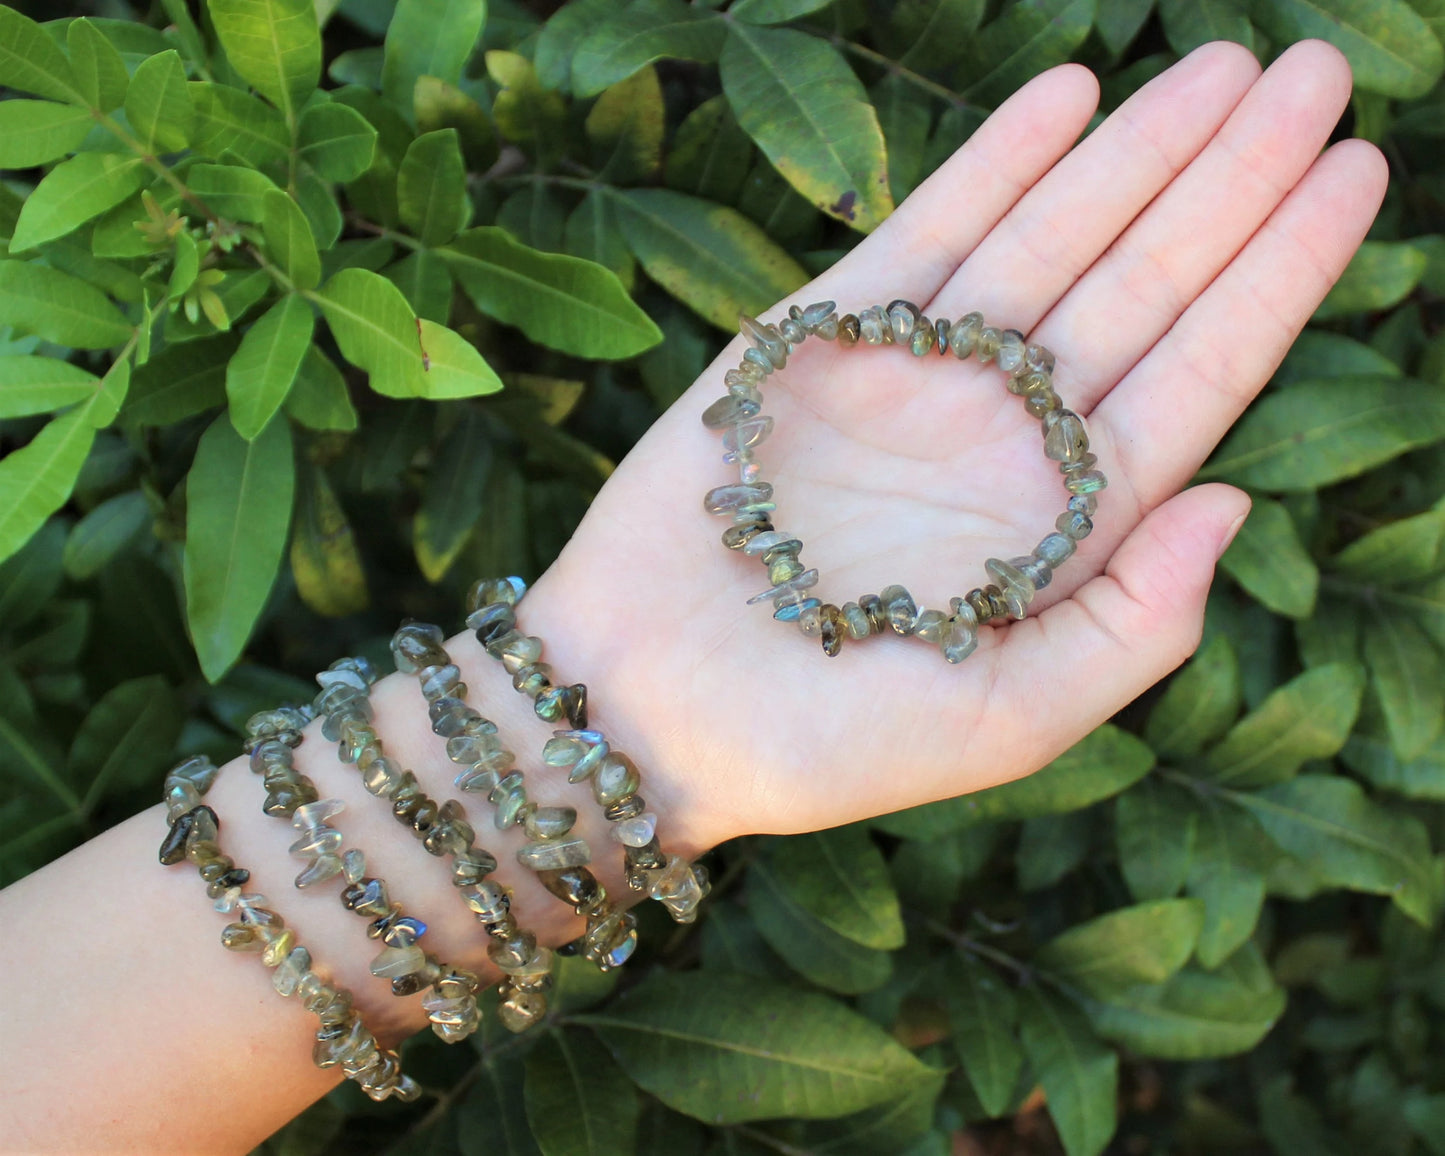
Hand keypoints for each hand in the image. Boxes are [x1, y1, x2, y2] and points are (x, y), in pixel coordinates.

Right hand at [523, 40, 1384, 850]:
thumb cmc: (826, 741)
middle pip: (1143, 286)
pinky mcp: (817, 344)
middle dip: (1229, 180)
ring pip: (1050, 240)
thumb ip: (1134, 623)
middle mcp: (1002, 438)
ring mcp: (915, 381)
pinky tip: (1070, 96)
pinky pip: (923, 236)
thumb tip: (1234, 499)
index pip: (1198, 377)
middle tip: (1315, 75)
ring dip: (1134, 151)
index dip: (1279, 274)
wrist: (646, 711)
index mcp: (1062, 523)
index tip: (1354, 176)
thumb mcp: (1008, 720)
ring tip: (1225, 67)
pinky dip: (995, 164)